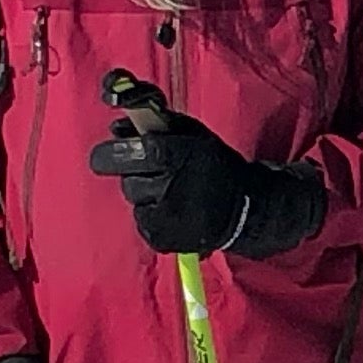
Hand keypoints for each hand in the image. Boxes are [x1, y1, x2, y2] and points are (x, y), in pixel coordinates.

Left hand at [90, 99, 329, 256]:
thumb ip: (154, 125)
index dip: (118, 150)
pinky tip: (174, 209)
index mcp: (170, 155)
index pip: (125, 151)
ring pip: (134, 198)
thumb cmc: (217, 166)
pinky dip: (154, 213)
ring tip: (171, 192)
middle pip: (125, 176)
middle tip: (151, 171)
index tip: (120, 148)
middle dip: (133, 171)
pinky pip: (142, 219)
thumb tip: (116, 128)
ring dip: (146, 192)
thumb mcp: (193, 134)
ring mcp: (160, 216)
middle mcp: (163, 186)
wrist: (245, 210)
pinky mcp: (158, 238)